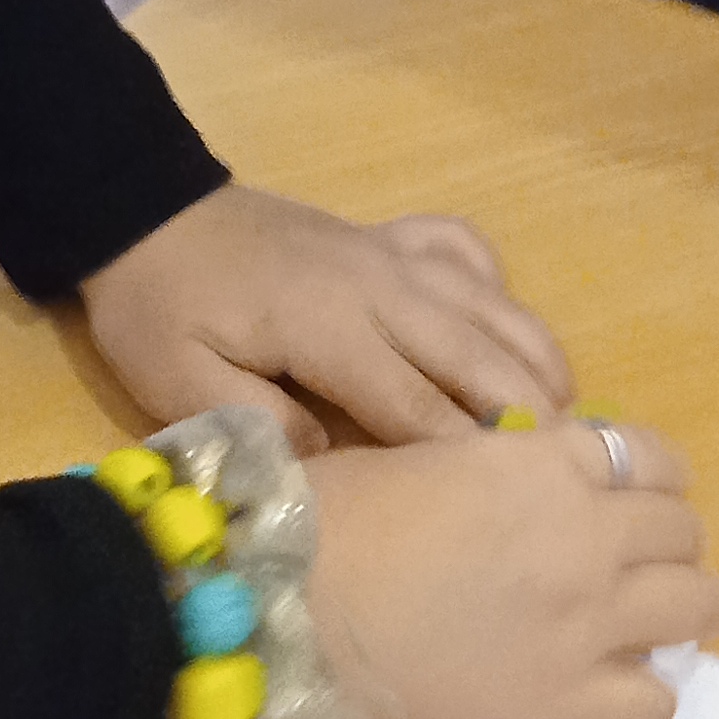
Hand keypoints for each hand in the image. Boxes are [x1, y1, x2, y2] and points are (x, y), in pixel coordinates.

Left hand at [79, 184, 573, 451]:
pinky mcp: (387, 236)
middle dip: (527, 414)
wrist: (143, 213)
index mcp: (327, 325)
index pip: (415, 402)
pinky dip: (498, 289)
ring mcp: (389, 254)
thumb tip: (339, 466)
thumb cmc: (161, 308)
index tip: (515, 505)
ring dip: (534, 359)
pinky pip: (466, 253)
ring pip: (489, 305)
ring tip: (574, 418)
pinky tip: (508, 330)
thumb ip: (260, 425)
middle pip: (475, 353)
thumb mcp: (180, 383)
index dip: (465, 456)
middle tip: (573, 475)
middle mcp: (379, 284)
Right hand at [308, 420, 718, 718]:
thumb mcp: (415, 459)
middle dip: (660, 540)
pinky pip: (658, 701)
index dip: (642, 477)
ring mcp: (591, 627)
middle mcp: (589, 536)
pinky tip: (607, 687)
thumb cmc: (321, 528)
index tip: (620, 498)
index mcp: (546, 463)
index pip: (649, 457)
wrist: (286, 630)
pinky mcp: (574, 710)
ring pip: (698, 606)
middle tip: (625, 564)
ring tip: (646, 624)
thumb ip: (489, 467)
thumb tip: (516, 483)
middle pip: (681, 529)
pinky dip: (643, 690)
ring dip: (681, 607)